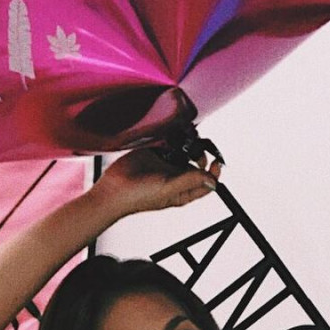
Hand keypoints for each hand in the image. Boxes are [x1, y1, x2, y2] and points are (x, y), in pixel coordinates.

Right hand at [94, 147, 221, 216]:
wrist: (114, 188)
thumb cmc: (139, 196)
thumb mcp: (168, 189)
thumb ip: (190, 181)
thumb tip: (212, 179)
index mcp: (184, 191)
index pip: (207, 182)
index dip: (214, 172)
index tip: (215, 161)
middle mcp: (177, 176)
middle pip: (198, 162)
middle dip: (200, 153)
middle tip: (195, 148)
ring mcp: (166, 163)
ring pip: (185, 149)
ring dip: (188, 142)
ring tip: (185, 137)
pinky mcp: (155, 151)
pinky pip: (170, 141)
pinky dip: (174, 135)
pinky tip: (173, 133)